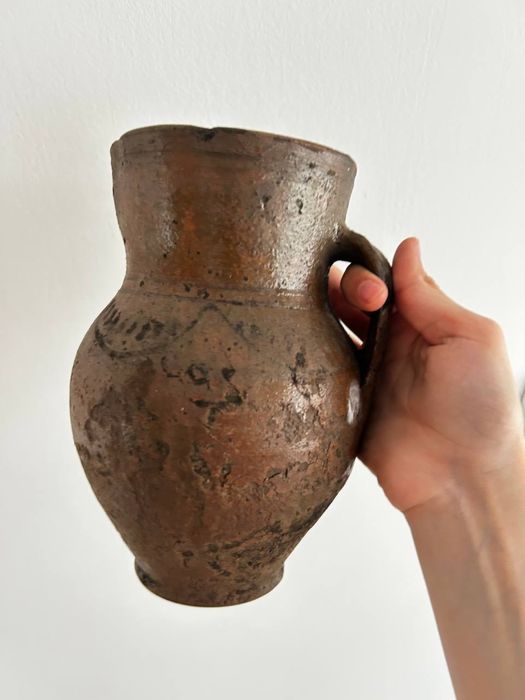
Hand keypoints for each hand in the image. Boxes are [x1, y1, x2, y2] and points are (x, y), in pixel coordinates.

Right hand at [328, 237, 524, 515]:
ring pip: (327, 330)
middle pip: (348, 299)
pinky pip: (315, 372)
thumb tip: (406, 247)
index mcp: (422, 323)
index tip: (375, 290)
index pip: (384, 278)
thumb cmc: (482, 410)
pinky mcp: (342, 403)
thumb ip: (431, 296)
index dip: (371, 272)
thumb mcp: (473, 338)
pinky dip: (307, 355)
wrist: (462, 479)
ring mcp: (363, 373)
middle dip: (344, 289)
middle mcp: (389, 344)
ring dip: (318, 316)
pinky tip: (302, 344)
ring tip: (315, 314)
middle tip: (360, 306)